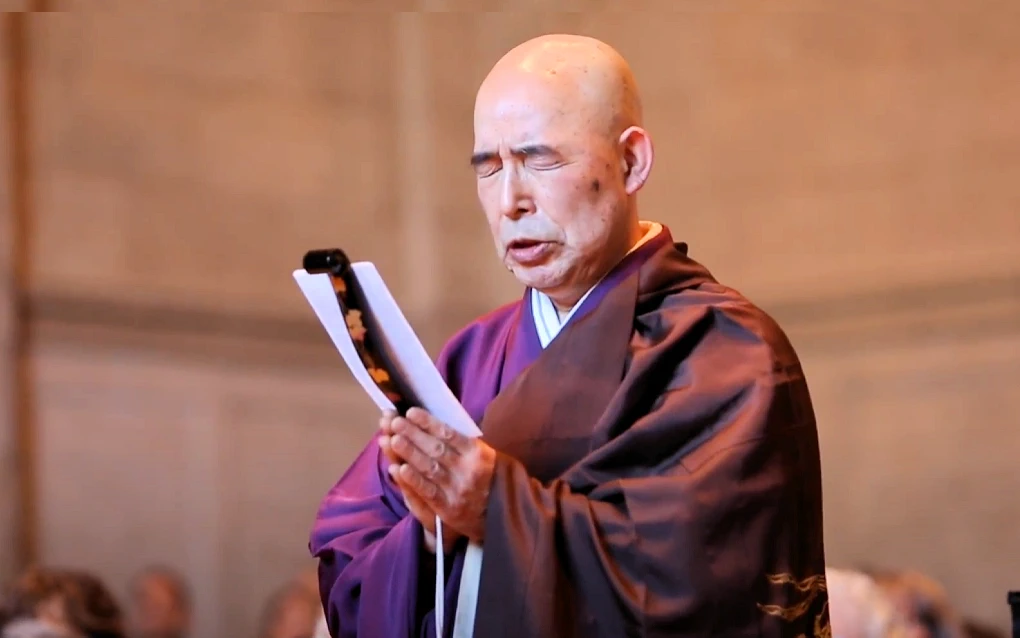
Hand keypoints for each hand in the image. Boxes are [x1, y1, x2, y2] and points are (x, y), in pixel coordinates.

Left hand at [384, 407, 495, 543]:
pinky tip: (397, 468)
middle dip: (413, 434)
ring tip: (392, 439)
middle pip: (435, 449)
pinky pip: (428, 492)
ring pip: (429, 468)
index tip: (411, 412)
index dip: (428, 423)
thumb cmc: (494, 480)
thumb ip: (466, 443)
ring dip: (408, 453)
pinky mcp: (449, 509)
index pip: (449, 434)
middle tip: (395, 422)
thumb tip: (436, 426)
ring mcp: (458, 490)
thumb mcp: (489, 456)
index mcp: (478, 454)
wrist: (507, 516)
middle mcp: (468, 470)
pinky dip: (412, 479)